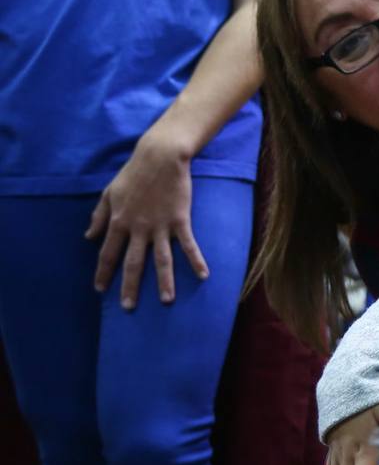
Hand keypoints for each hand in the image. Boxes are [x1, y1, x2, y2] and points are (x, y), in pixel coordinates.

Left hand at [85, 130, 206, 308]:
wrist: (159, 157)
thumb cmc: (133, 174)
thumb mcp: (109, 193)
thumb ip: (99, 216)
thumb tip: (88, 236)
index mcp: (118, 222)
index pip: (108, 253)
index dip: (103, 272)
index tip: (100, 290)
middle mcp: (138, 228)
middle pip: (133, 263)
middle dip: (130, 287)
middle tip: (129, 307)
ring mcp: (160, 226)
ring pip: (161, 260)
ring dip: (164, 282)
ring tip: (167, 301)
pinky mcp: (179, 220)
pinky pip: (188, 245)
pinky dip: (196, 260)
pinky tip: (203, 275)